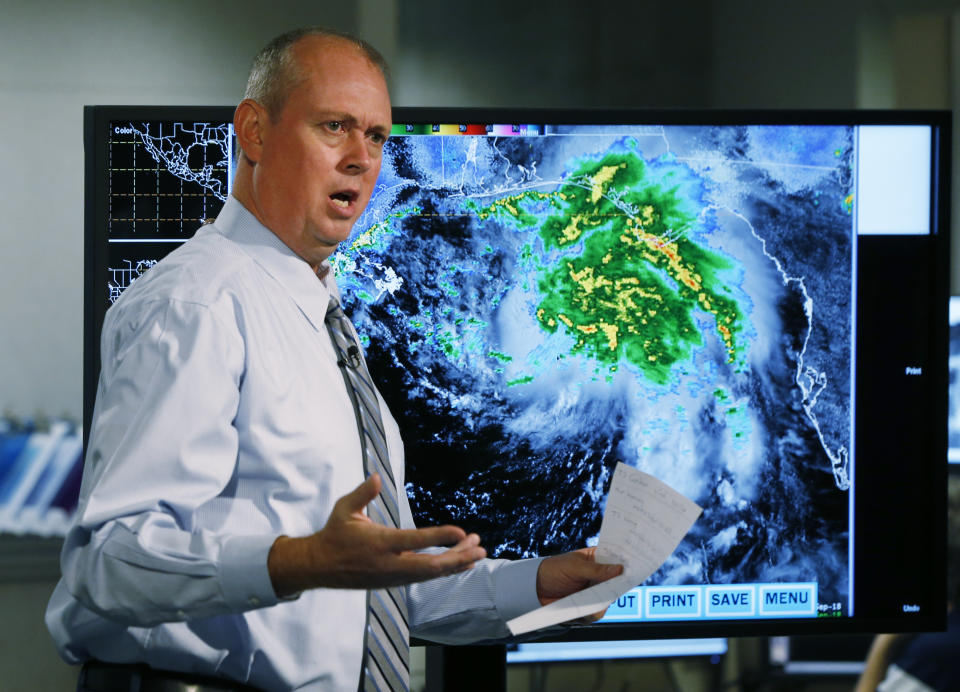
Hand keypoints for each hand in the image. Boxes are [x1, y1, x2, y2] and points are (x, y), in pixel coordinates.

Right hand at [268, 474, 485, 596]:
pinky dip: (445, 569)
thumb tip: (377, 476)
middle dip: (458, 557)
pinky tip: (461, 562)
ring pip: (431, 573)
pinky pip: (425, 576)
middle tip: (480, 546)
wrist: (319, 566)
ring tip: (478, 551)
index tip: (461, 531)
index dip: (440, 537)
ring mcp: (393, 575)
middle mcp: (390, 564)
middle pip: (431, 567)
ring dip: (456, 562)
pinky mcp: (395, 581)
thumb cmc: (334, 533)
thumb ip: (362, 493)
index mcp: (380, 543)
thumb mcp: (344, 509)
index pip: (415, 541)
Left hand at [536, 547, 623, 622]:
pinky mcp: (587, 607)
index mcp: (598, 559)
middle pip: (618, 583)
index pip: (618, 560)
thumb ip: (596, 569)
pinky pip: (596, 613)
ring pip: (608, 601)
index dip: (628, 564)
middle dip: (616, 587)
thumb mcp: (574, 566)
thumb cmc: (553, 570)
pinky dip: (590, 613)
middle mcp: (600, 577)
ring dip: (600, 603)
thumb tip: (619, 569)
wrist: (534, 589)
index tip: (635, 567)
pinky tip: (580, 610)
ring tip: (586, 601)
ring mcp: (595, 593)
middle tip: (611, 589)